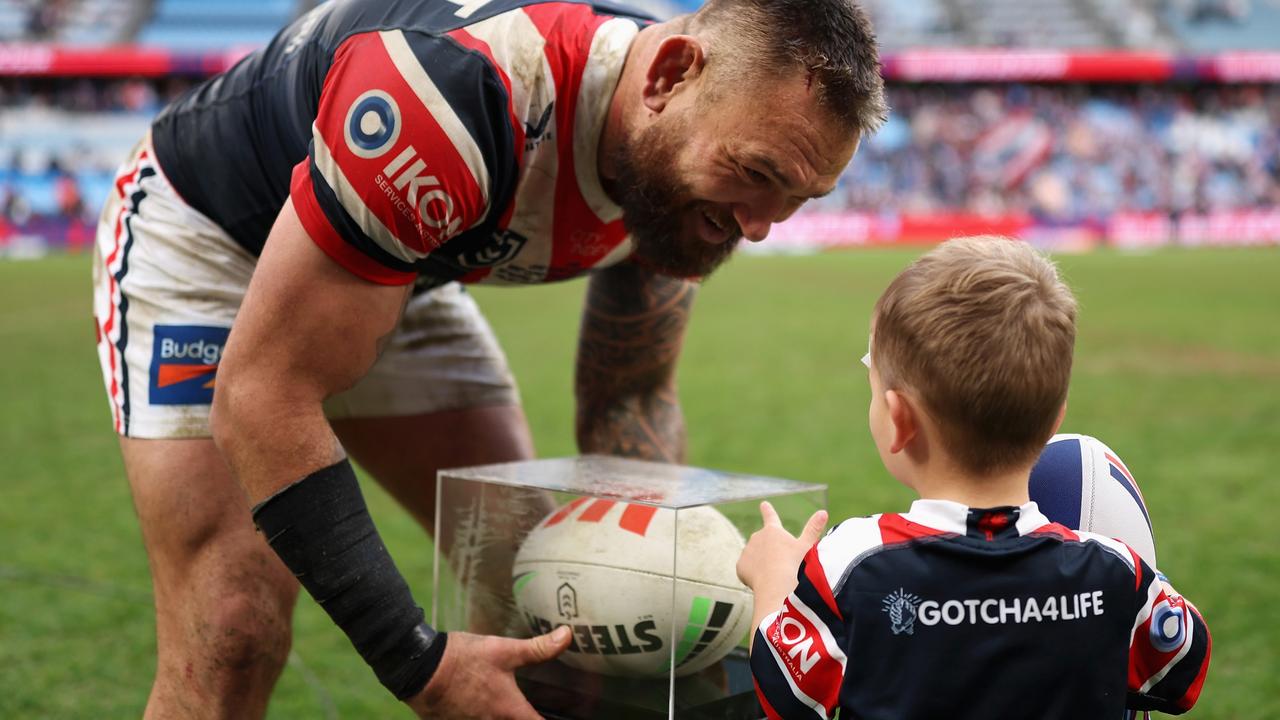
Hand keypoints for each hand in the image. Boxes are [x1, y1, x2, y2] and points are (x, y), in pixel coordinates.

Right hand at [405, 626, 572, 718]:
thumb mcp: (504, 650)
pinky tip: (480, 704)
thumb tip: (567, 636)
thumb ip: (538, 648)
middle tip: (531, 710)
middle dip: (525, 718)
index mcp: (509, 710)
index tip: (557, 718)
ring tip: (504, 707)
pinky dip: (481, 716)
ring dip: (502, 717)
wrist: (421, 668)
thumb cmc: (464, 660)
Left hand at [736, 501, 827, 592]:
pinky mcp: (740, 565)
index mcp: (773, 530)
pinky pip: (747, 570)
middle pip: (764, 543)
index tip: (763, 504)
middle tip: (782, 566)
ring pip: (756, 557)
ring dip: (763, 563)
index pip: (770, 517)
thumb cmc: (795, 566)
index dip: (768, 511)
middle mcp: (757, 537)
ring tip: (774, 575)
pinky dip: (754, 575)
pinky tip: (763, 581)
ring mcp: (747, 551)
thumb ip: (813, 529)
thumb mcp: (807, 547)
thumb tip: (823, 512)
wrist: (776, 586)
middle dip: (770, 552)